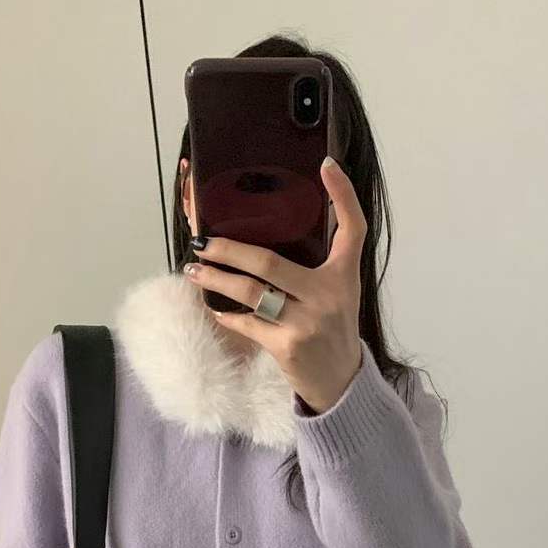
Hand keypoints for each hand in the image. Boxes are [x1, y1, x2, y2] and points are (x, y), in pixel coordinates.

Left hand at [183, 157, 364, 413]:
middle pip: (269, 262)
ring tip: (194, 271)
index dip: (343, 194)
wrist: (341, 382)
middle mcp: (328, 294)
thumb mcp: (339, 291)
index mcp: (344, 275)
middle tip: (202, 242)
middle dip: (228, 251)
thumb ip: (322, 261)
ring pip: (250, 292)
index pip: (352, 227)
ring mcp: (306, 322)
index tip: (326, 165)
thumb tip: (282, 228)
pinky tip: (214, 308)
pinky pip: (247, 323)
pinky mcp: (288, 346)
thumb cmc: (333, 330)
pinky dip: (227, 315)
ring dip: (215, 280)